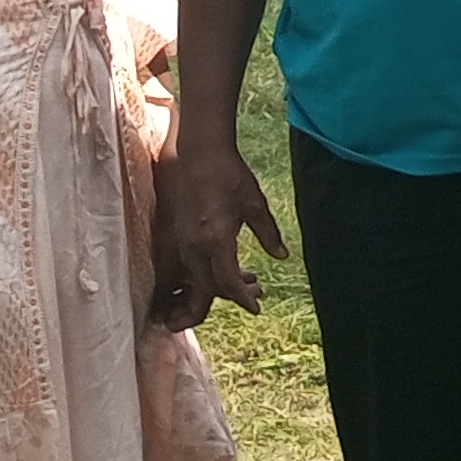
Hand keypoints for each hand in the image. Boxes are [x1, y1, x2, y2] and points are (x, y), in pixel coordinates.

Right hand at [148, 142, 283, 330]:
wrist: (199, 153)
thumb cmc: (230, 175)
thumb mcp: (255, 204)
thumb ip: (268, 234)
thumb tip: (282, 256)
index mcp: (214, 239)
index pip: (225, 282)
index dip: (241, 298)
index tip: (256, 307)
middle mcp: (194, 245)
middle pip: (206, 288)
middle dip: (228, 298)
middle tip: (255, 299)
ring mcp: (182, 241)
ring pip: (196, 279)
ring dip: (218, 288)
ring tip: (250, 282)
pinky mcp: (177, 235)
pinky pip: (191, 264)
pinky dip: (208, 273)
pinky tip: (231, 266)